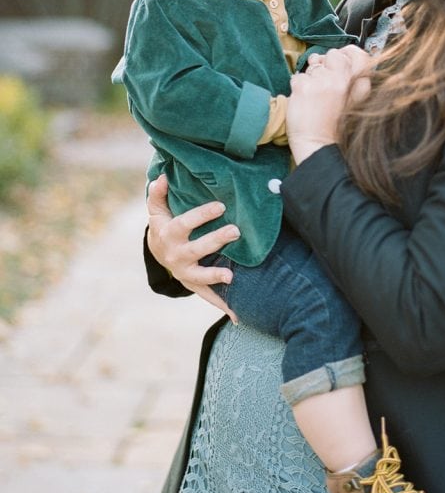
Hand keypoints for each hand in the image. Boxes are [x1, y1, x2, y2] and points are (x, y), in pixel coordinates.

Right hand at [147, 174, 239, 321]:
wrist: (157, 252)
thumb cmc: (164, 224)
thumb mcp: (158, 209)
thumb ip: (158, 194)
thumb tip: (162, 177)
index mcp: (169, 235)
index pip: (184, 224)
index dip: (201, 215)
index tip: (221, 206)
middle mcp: (175, 256)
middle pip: (196, 249)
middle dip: (215, 240)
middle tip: (236, 231)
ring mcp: (185, 272)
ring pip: (199, 276)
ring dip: (215, 277)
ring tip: (231, 276)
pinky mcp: (194, 285)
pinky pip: (208, 296)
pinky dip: (222, 305)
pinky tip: (238, 315)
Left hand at [287, 47, 371, 164]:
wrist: (318, 145)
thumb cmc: (334, 126)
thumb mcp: (353, 102)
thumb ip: (350, 79)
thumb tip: (335, 56)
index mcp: (358, 85)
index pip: (358, 55)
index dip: (346, 54)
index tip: (338, 63)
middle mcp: (343, 81)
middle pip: (333, 54)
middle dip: (325, 64)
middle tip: (322, 83)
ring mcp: (323, 82)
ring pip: (314, 65)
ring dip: (311, 77)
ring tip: (314, 97)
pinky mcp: (304, 87)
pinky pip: (298, 76)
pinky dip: (298, 87)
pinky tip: (304, 101)